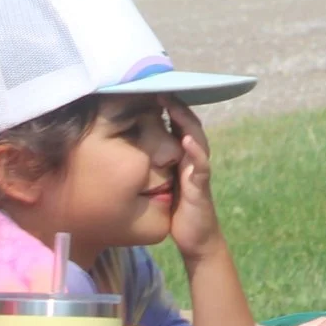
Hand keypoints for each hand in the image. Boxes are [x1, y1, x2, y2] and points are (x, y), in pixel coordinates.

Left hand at [165, 100, 226, 262]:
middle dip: (176, 105)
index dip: (166, 107)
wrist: (195, 238)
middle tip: (161, 87)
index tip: (151, 89)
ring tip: (174, 105)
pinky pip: (200, 164)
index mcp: (182, 156)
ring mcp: (198, 171)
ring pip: (196, 139)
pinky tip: (186, 139)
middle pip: (188, 125)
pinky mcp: (200, 186)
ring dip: (185, 121)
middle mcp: (193, 159)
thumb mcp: (160, 183)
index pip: (176, 125)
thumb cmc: (176, 210)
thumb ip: (152, 166)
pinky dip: (194, 150)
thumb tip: (125, 151)